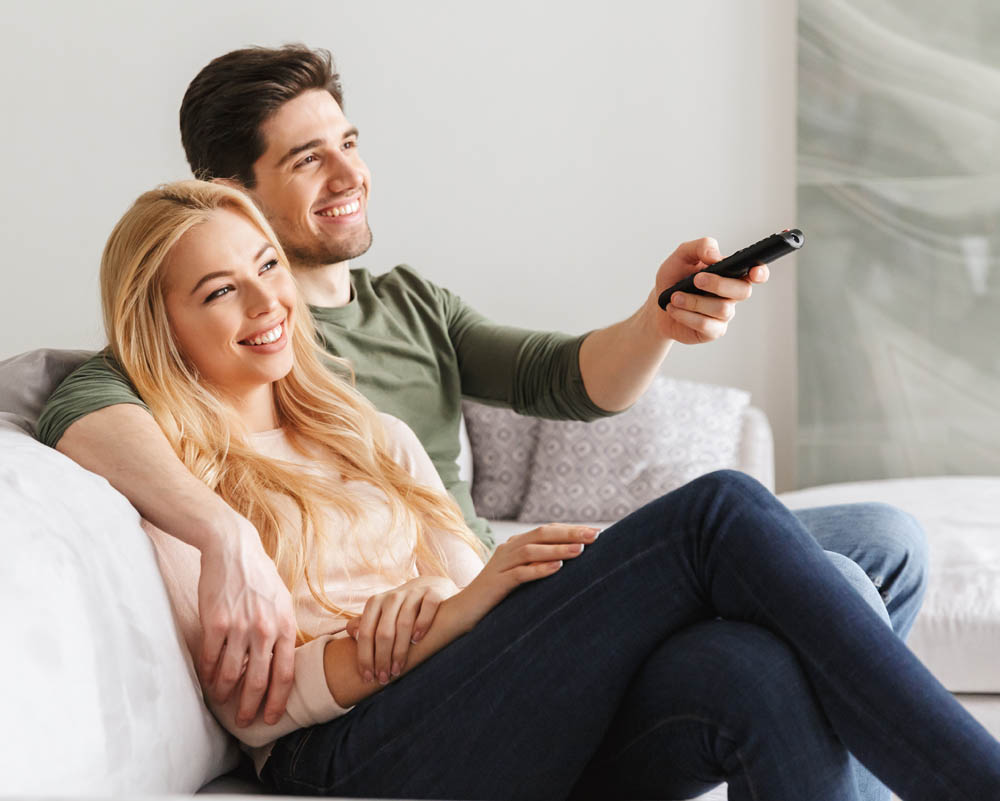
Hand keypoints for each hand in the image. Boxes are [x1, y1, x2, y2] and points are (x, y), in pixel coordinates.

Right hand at [198, 524, 296, 726]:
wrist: (233, 549)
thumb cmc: (259, 576)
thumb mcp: (282, 601)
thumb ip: (284, 630)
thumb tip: (282, 660)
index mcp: (285, 625)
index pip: (285, 673)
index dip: (278, 700)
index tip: (271, 717)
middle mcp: (265, 629)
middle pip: (259, 681)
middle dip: (251, 707)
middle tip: (245, 721)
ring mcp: (240, 627)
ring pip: (231, 674)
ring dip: (225, 693)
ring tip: (222, 702)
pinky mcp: (215, 623)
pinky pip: (211, 658)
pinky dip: (208, 674)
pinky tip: (207, 681)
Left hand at [346, 576, 459, 684]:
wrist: (431, 587)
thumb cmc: (401, 609)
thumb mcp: (380, 614)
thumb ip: (364, 624)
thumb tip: (351, 634)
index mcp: (376, 603)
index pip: (365, 633)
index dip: (365, 657)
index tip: (367, 677)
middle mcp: (393, 597)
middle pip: (383, 632)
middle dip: (382, 659)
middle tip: (384, 678)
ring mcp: (414, 593)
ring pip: (404, 624)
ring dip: (400, 651)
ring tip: (398, 670)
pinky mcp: (433, 593)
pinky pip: (427, 608)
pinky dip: (422, 625)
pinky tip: (417, 641)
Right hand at [458, 524, 598, 626]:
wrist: (462, 612)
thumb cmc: (496, 596)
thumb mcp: (519, 577)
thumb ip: (538, 565)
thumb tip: (572, 562)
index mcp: (514, 546)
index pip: (546, 531)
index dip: (571, 529)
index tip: (596, 532)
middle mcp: (507, 550)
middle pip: (541, 534)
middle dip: (569, 533)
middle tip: (595, 535)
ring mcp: (500, 566)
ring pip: (531, 551)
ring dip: (557, 550)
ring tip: (580, 551)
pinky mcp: (495, 584)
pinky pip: (519, 573)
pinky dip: (538, 569)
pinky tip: (556, 568)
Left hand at [652, 237, 768, 343]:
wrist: (658, 305)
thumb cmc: (674, 279)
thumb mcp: (682, 256)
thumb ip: (701, 247)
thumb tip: (716, 256)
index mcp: (730, 273)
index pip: (756, 273)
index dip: (760, 273)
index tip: (754, 272)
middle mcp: (731, 294)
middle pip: (743, 291)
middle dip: (719, 284)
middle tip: (696, 280)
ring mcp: (724, 315)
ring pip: (721, 309)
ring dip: (694, 301)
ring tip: (675, 297)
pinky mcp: (713, 331)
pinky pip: (706, 325)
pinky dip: (686, 316)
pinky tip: (674, 309)